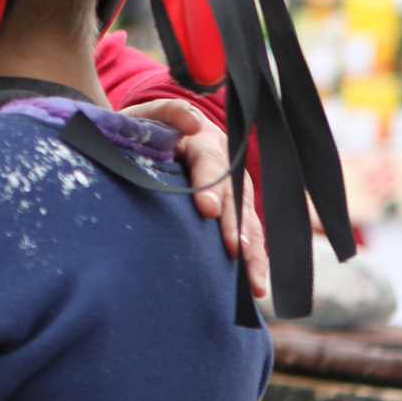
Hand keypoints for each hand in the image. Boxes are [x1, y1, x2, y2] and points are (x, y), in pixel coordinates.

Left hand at [123, 99, 267, 300]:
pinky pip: (246, 235)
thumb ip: (167, 113)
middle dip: (236, 226)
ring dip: (252, 251)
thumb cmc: (146, 130)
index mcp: (205, 142)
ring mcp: (232, 191)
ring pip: (248, 220)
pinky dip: (252, 261)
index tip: (207, 209)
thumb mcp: (148, 116)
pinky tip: (255, 287)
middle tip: (234, 251)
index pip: (210, 163)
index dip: (210, 185)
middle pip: (235, 197)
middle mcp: (226, 168)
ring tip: (254, 281)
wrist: (151, 139)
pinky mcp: (232, 212)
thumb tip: (191, 121)